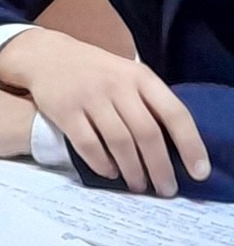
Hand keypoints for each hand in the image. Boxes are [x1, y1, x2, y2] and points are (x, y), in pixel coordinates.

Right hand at [0, 27, 209, 194]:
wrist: (48, 56)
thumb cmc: (98, 73)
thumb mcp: (129, 76)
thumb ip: (150, 104)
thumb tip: (176, 149)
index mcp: (141, 78)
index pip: (175, 113)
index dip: (190, 144)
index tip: (198, 172)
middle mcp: (118, 86)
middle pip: (147, 133)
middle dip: (160, 167)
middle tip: (166, 190)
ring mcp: (91, 97)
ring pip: (120, 142)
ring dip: (133, 170)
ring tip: (138, 185)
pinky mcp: (65, 110)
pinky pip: (88, 145)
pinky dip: (102, 164)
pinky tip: (110, 172)